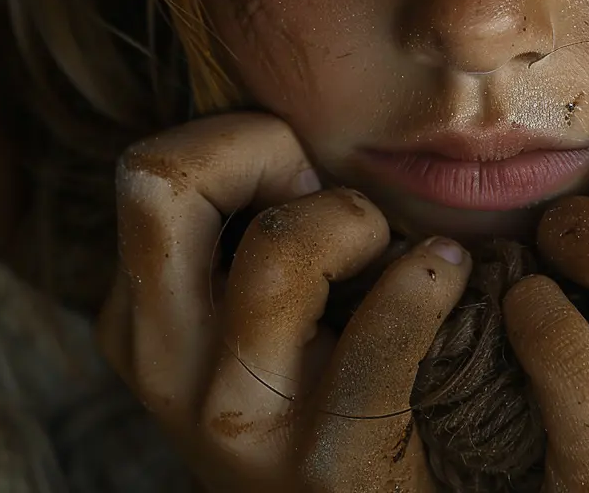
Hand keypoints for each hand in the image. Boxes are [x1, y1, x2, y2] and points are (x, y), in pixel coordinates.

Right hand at [96, 113, 470, 492]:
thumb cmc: (330, 366)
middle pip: (163, 185)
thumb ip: (249, 218)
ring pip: (278, 249)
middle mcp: (166, 366)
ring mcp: (238, 421)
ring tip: (389, 251)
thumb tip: (297, 128)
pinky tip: (446, 277)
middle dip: (265, 152)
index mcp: (142, 316)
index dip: (240, 147)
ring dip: (353, 223)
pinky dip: (428, 279)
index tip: (301, 180)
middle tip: (326, 195)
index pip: (151, 170)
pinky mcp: (326, 464)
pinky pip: (385, 325)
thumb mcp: (262, 298)